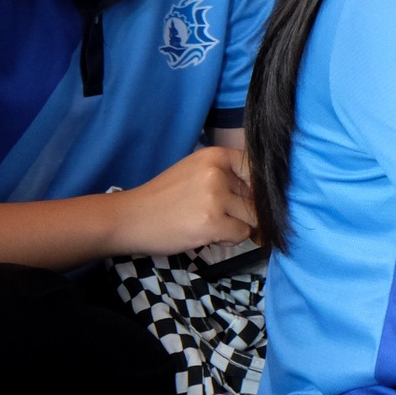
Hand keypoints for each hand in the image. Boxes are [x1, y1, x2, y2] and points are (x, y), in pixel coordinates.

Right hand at [113, 147, 255, 256]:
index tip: (245, 199)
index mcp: (215, 155)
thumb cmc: (163, 198)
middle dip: (244, 211)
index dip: (257, 189)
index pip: (257, 169)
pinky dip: (229, 239)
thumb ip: (226, 176)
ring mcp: (214, 197)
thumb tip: (265, 192)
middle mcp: (217, 172)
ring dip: (237, 226)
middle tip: (219, 217)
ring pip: (252, 217)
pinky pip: (242, 233)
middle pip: (256, 196)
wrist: (130, 218)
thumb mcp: (195, 172)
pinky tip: (208, 235)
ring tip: (212, 226)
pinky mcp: (212, 222)